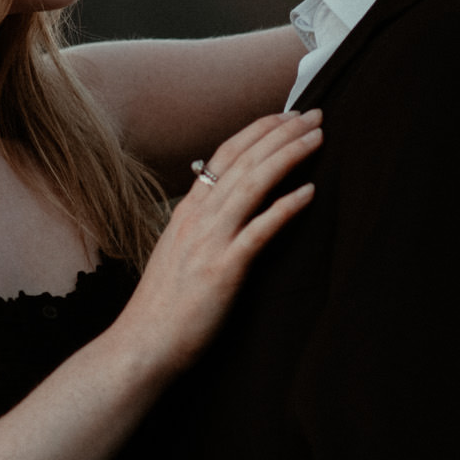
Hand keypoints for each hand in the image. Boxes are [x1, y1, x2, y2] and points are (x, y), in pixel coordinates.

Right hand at [112, 110, 320, 374]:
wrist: (141, 345)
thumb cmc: (162, 307)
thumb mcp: (177, 253)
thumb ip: (200, 228)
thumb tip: (223, 212)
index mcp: (187, 211)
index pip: (225, 155)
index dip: (258, 131)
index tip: (286, 116)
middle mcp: (197, 218)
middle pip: (244, 160)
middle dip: (281, 132)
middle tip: (315, 114)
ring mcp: (209, 242)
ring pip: (253, 184)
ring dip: (288, 156)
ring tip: (317, 138)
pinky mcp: (223, 270)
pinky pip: (259, 231)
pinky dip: (285, 208)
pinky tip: (310, 193)